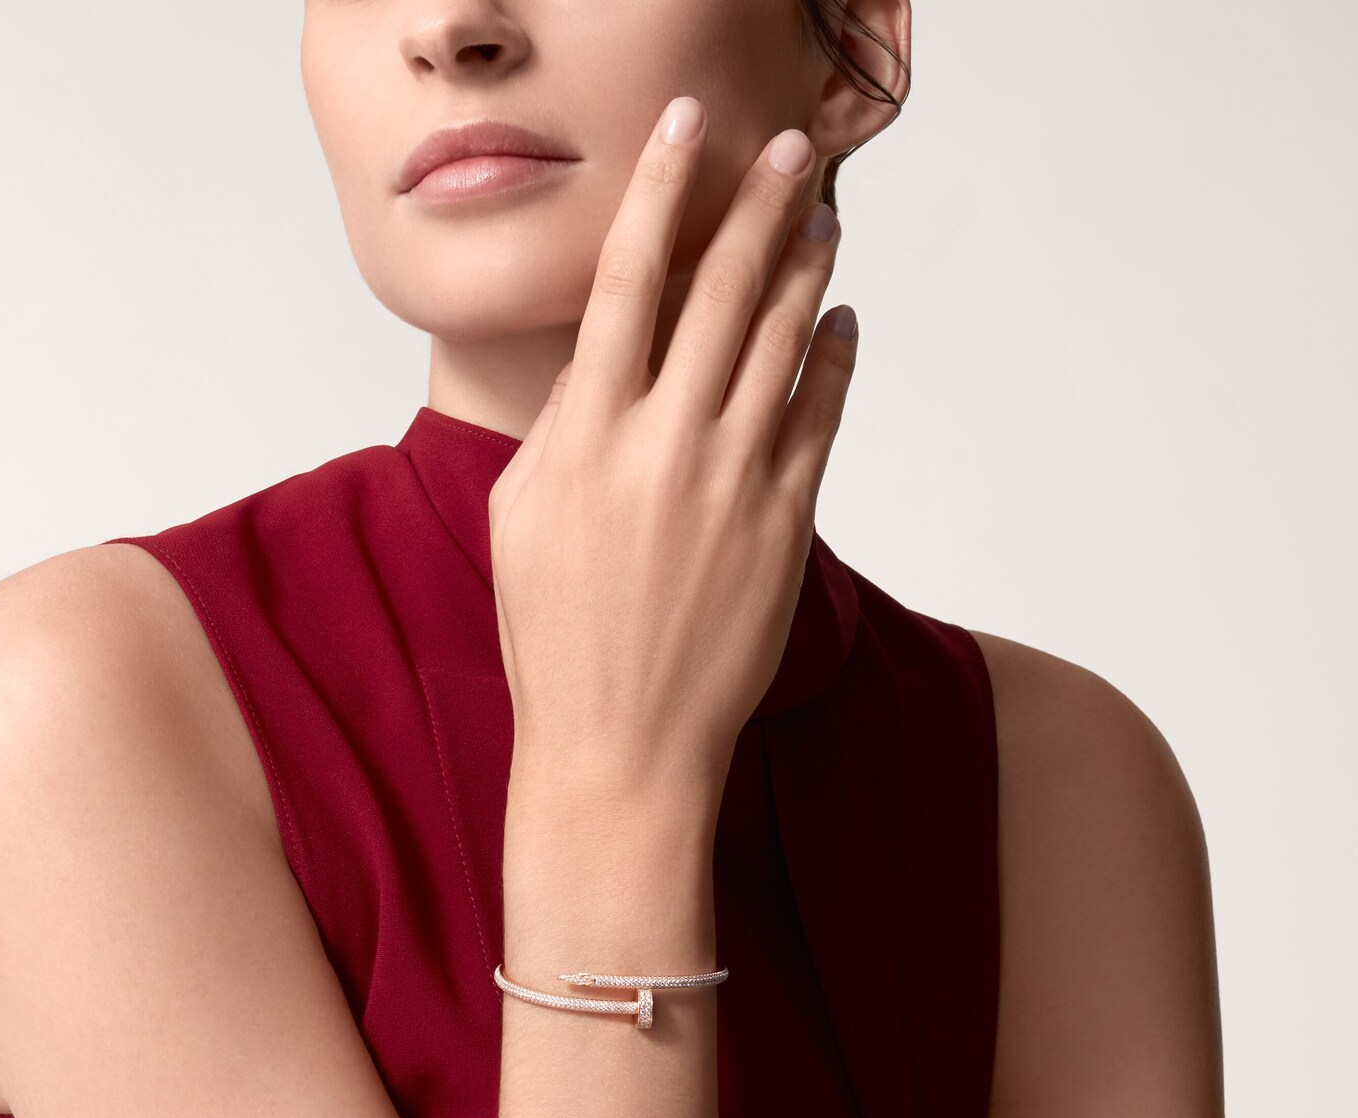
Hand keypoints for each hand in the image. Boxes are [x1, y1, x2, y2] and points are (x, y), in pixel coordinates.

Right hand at [488, 101, 855, 811]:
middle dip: (757, 206)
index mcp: (585, 435)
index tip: (686, 131)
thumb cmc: (555, 640)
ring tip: (820, 220)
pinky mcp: (785, 522)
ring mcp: (731, 480)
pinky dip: (832, 358)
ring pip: (782, 339)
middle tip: (786, 152)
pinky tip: (838, 322)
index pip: (625, 281)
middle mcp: (662, 443)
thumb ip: (559, 428)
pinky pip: (819, 415)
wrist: (619, 746)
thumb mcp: (519, 521)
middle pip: (721, 289)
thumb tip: (602, 363)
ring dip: (805, 267)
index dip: (661, 193)